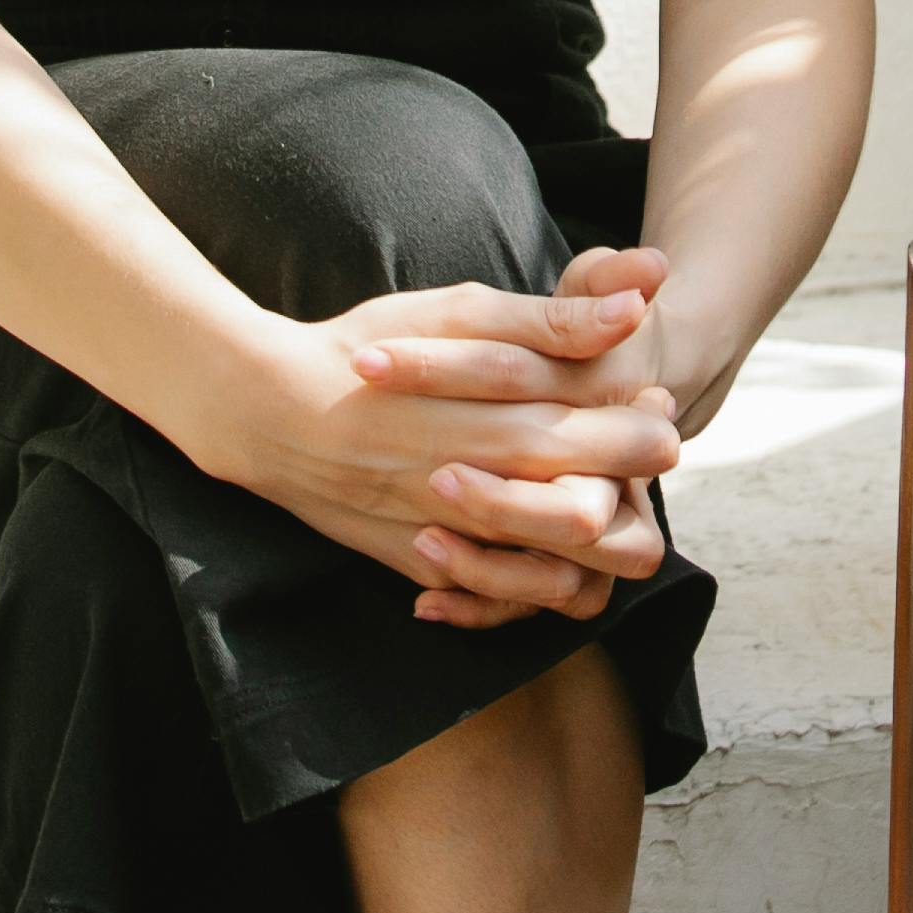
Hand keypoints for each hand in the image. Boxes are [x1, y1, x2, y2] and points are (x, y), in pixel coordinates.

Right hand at [218, 258, 681, 630]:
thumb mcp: (460, 312)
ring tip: (593, 482)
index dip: (644, 420)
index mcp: (498, 419)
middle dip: (631, 480)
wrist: (268, 415)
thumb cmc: (370, 348)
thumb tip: (639, 307)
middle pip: (599, 511)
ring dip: (597, 537)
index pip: (614, 438)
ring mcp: (453, 543)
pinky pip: (507, 605)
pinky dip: (538, 579)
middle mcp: (480, 491)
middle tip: (634, 437)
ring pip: (567, 579)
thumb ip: (554, 319)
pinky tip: (542, 533)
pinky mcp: (428, 574)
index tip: (644, 396)